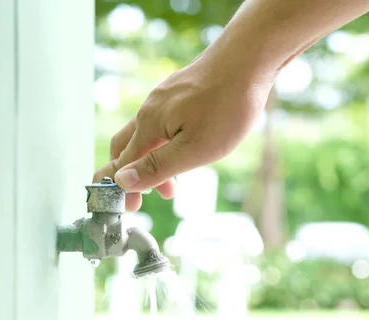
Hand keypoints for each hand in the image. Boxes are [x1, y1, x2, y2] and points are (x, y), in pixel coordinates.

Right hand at [93, 49, 274, 211]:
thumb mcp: (194, 149)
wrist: (249, 59)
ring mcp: (165, 97)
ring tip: (173, 185)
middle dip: (132, 176)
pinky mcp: (181, 91)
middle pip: (127, 147)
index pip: (121, 163)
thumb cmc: (227, 106)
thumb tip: (121, 182)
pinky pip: (163, 122)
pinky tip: (185, 150)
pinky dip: (165, 144)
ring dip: (152, 162)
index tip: (126, 210)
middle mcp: (151, 109)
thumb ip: (157, 167)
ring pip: (147, 135)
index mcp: (149, 125)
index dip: (120, 188)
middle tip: (146, 200)